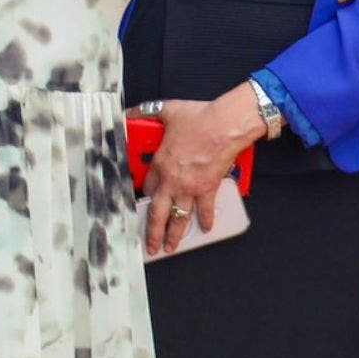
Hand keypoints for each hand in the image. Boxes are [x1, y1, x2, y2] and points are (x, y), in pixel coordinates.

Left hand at [137, 90, 264, 254]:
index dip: (145, 198)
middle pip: (157, 213)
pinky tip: (206, 228)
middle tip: (150, 246)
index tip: (144, 206)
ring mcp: (190, 187)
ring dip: (175, 235)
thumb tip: (132, 110)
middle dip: (152, 233)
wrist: (225, 124)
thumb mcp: (168, 110)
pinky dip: (206, 220)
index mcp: (159, 164)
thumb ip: (148, 112)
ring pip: (179, 217)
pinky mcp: (209, 188)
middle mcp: (172, 180)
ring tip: (171, 247)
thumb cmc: (200, 117)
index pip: (147, 188)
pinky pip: (205, 209)